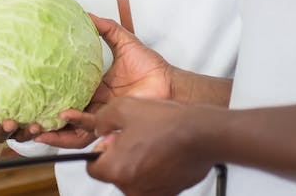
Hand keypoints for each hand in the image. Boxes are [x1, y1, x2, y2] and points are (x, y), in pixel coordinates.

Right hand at [34, 14, 173, 148]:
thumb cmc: (150, 66)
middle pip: (64, 115)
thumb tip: (86, 12)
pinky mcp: (109, 125)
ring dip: (52, 132)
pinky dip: (69, 133)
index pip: (66, 92)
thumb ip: (105, 28)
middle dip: (45, 118)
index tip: (31, 88)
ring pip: (70, 129)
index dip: (49, 93)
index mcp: (94, 87)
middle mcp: (94, 104)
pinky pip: (85, 134)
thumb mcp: (123, 41)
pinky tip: (58, 126)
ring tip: (34, 129)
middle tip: (26, 115)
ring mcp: (100, 117)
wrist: (169, 84)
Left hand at [65, 97, 214, 195]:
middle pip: (115, 173)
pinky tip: (166, 151)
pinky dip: (157, 169)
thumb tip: (99, 128)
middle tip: (137, 136)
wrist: (203, 134)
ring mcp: (151, 192)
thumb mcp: (124, 107)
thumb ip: (102, 119)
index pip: (92, 167)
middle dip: (122, 156)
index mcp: (115, 169)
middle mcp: (131, 187)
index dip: (102, 150)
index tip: (112, 140)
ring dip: (139, 162)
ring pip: (135, 177)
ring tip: (155, 141)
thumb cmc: (167, 123)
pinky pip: (154, 182)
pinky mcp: (169, 193)